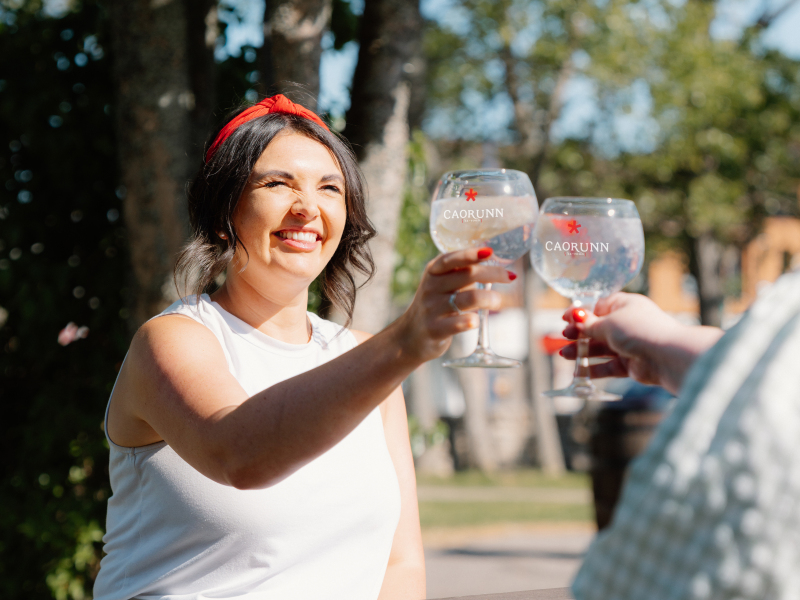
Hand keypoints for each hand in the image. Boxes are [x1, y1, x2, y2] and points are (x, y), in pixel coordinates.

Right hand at [394, 247, 514, 363]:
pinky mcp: (435, 329)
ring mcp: (432, 308)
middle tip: (510, 277)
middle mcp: (432, 287)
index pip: (453, 258)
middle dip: (493, 274)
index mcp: (434, 271)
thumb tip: (494, 260)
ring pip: (468, 298)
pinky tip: (476, 321)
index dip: (472, 254)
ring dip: (489, 298)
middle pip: (467, 275)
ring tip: (497, 302)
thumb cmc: (434, 305)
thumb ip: (462, 273)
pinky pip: (457, 323)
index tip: (490, 252)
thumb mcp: (441, 284)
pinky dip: (472, 321)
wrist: (410, 336)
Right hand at [560, 293, 722, 394]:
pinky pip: (608, 366)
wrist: (666, 356)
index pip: (599, 307)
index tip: (564, 318)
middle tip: (564, 337)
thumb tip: (575, 318)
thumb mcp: (609, 323)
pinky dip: (594, 369)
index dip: (581, 313)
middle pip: (597, 329)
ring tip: (565, 355)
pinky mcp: (630, 365)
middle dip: (579, 334)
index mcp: (625, 305)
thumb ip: (590, 324)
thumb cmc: (639, 330)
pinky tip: (578, 372)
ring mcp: (629, 345)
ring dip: (582, 352)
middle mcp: (627, 324)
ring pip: (600, 348)